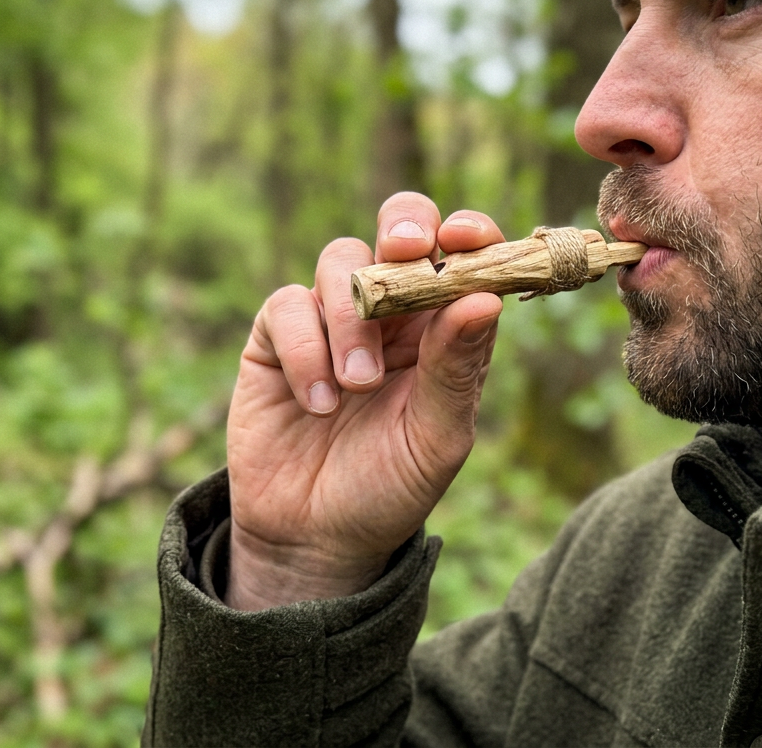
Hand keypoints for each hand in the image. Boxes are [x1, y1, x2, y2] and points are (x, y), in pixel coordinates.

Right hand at [225, 192, 504, 609]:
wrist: (313, 537)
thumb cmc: (390, 487)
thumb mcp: (436, 437)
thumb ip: (456, 368)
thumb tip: (484, 298)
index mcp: (442, 328)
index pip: (463, 256)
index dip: (469, 234)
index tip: (464, 239)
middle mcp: (391, 311)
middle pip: (400, 226)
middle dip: (404, 225)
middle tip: (404, 248)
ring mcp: (332, 318)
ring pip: (340, 260)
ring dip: (352, 317)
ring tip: (356, 387)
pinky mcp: (277, 336)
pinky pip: (287, 305)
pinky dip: (304, 349)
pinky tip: (316, 404)